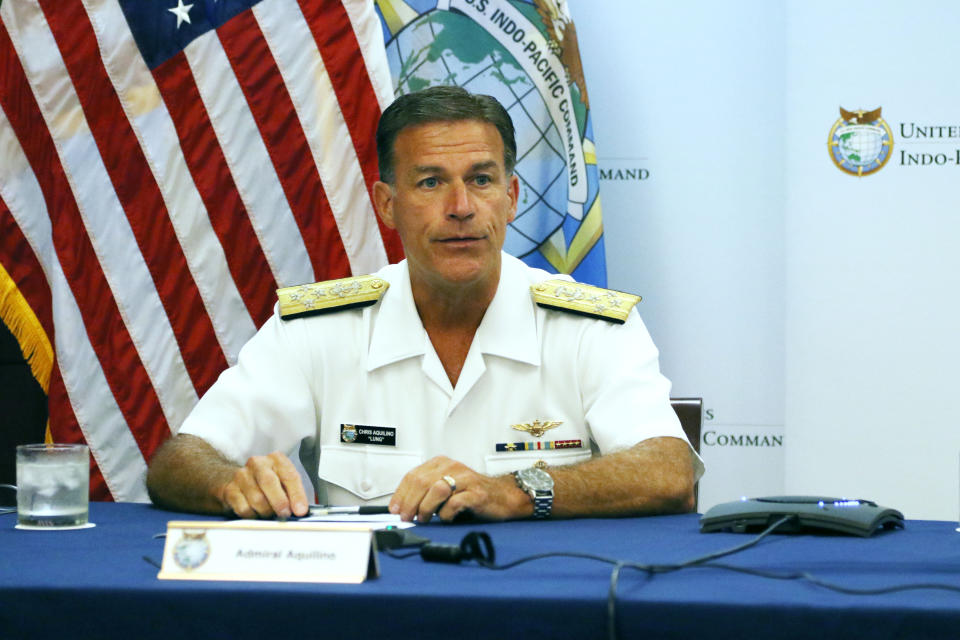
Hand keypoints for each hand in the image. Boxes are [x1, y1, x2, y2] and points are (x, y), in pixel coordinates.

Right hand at [217, 452, 308, 518]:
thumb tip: (300, 511)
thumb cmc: (266, 482)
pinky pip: (244, 508)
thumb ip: (294, 493)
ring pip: (256, 498)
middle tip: (285, 515)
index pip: (289, 475)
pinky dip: (253, 516)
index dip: (297, 494)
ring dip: (266, 512)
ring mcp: (242, 475)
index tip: (300, 510)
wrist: (238, 480)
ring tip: (270, 514)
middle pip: (269, 482)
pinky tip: (256, 514)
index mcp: (276, 459)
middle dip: (279, 502)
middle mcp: (258, 464)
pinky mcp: (230, 489)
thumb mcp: (284, 482)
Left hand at [388, 456, 530, 522]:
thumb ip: (427, 492)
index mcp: (441, 463)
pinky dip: (445, 514)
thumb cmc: (471, 493)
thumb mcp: (446, 487)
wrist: (503, 496)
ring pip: (437, 490)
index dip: (400, 494)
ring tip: (424, 519)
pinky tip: (445, 518)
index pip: (413, 475)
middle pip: (422, 482)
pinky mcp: (476, 494)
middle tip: (407, 518)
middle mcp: (452, 467)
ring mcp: (465, 479)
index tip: (395, 509)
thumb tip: (402, 507)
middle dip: (410, 503)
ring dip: (426, 508)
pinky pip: (454, 503)